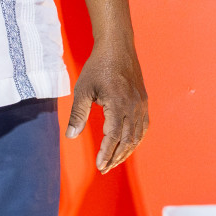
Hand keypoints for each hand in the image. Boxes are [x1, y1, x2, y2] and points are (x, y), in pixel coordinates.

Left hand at [67, 40, 147, 172]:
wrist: (117, 47)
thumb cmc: (98, 66)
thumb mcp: (83, 90)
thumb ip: (78, 114)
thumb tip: (71, 136)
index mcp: (118, 102)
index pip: (113, 135)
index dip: (107, 152)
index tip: (99, 166)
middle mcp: (133, 104)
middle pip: (128, 139)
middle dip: (116, 156)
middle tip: (104, 169)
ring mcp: (141, 102)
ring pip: (138, 134)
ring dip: (127, 150)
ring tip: (115, 161)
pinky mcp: (143, 100)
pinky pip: (144, 125)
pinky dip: (137, 138)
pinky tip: (129, 144)